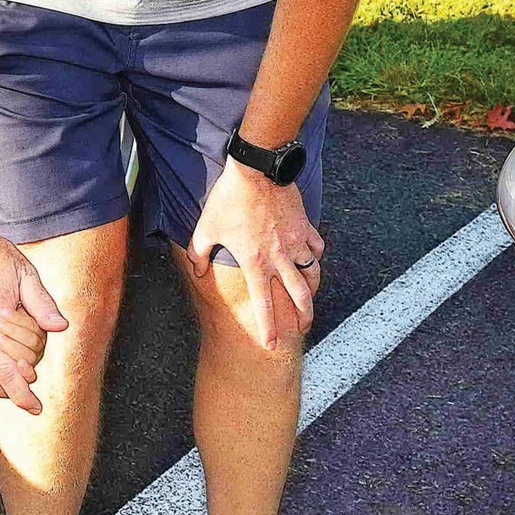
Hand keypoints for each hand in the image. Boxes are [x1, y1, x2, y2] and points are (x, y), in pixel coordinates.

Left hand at [188, 162, 324, 346]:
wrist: (256, 171)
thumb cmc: (229, 199)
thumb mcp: (206, 228)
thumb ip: (198, 254)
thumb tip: (197, 271)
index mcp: (255, 263)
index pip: (264, 304)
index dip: (268, 328)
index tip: (272, 344)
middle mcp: (280, 258)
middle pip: (299, 297)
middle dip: (303, 317)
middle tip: (303, 328)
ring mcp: (296, 242)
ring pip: (312, 274)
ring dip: (312, 289)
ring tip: (310, 297)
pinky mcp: (305, 226)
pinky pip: (316, 248)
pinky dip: (315, 256)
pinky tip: (311, 258)